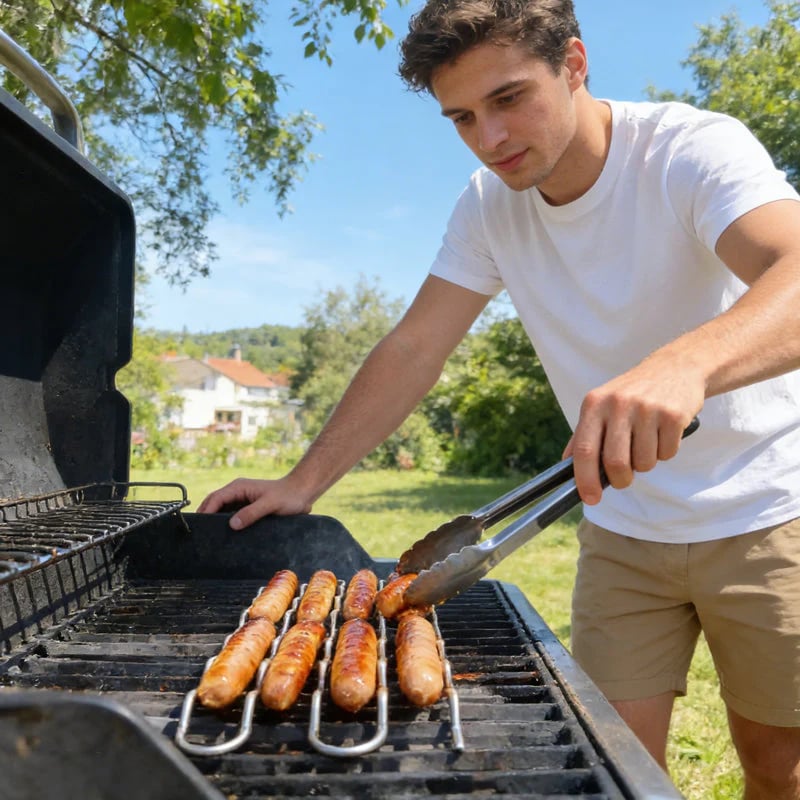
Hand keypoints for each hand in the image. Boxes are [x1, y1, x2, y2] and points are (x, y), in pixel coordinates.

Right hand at [196, 475, 313, 529]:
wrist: (302, 493)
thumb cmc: (288, 496)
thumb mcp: (269, 505)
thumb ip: (251, 513)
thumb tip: (232, 524)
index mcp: (239, 487)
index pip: (215, 498)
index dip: (205, 511)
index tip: (200, 526)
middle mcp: (238, 492)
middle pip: (214, 504)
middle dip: (206, 516)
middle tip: (199, 534)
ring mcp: (242, 500)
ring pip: (222, 511)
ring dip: (215, 521)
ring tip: (210, 537)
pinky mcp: (248, 508)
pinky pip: (232, 516)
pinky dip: (226, 524)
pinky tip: (225, 535)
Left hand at [563, 356, 703, 504]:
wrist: (674, 367)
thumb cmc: (631, 393)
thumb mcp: (601, 406)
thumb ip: (583, 436)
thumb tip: (566, 467)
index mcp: (594, 404)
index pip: (585, 450)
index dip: (585, 480)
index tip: (590, 498)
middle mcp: (618, 404)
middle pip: (615, 463)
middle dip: (620, 480)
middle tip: (624, 479)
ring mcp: (647, 408)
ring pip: (644, 463)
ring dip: (645, 463)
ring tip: (646, 443)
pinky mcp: (673, 415)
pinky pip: (667, 454)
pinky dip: (665, 452)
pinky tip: (663, 433)